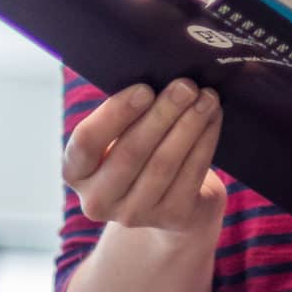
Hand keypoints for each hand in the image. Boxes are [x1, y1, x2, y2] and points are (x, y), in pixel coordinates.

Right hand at [61, 80, 225, 235]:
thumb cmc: (143, 152)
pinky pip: (191, 174)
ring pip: (164, 163)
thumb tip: (160, 74)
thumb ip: (128, 113)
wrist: (173, 200)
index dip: (116, 115)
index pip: (86, 143)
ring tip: (207, 97)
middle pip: (131, 152)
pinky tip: (214, 118)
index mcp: (77, 172)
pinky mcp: (171, 218)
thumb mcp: (123, 136)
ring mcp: (134, 214)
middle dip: (162, 114)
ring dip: (189, 125)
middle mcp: (97, 199)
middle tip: (187, 85)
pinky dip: (205, 141)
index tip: (146, 88)